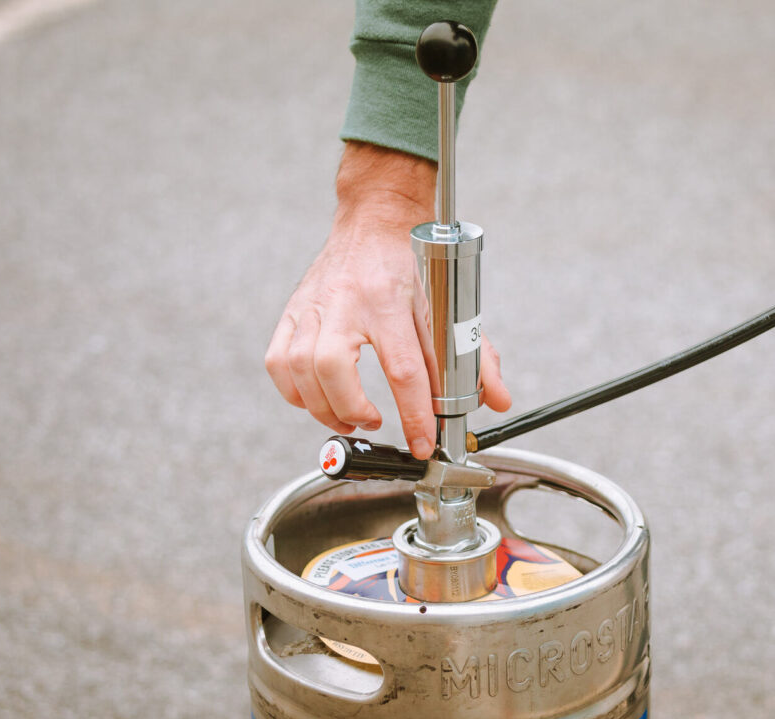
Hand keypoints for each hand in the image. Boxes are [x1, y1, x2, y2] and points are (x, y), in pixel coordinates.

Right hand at [266, 143, 510, 458]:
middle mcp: (346, 301)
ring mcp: (314, 305)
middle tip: (375, 423)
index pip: (404, 369)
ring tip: (351, 417)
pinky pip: (278, 362)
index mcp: (391, 299)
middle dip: (352, 410)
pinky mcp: (294, 310)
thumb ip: (478, 356)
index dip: (415, 415)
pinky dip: (295, 392)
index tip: (423, 443)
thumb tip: (496, 399)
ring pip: (300, 369)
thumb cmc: (413, 264)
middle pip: (333, 369)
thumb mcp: (452, 304)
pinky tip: (318, 399)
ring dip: (323, 408)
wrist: (376, 219)